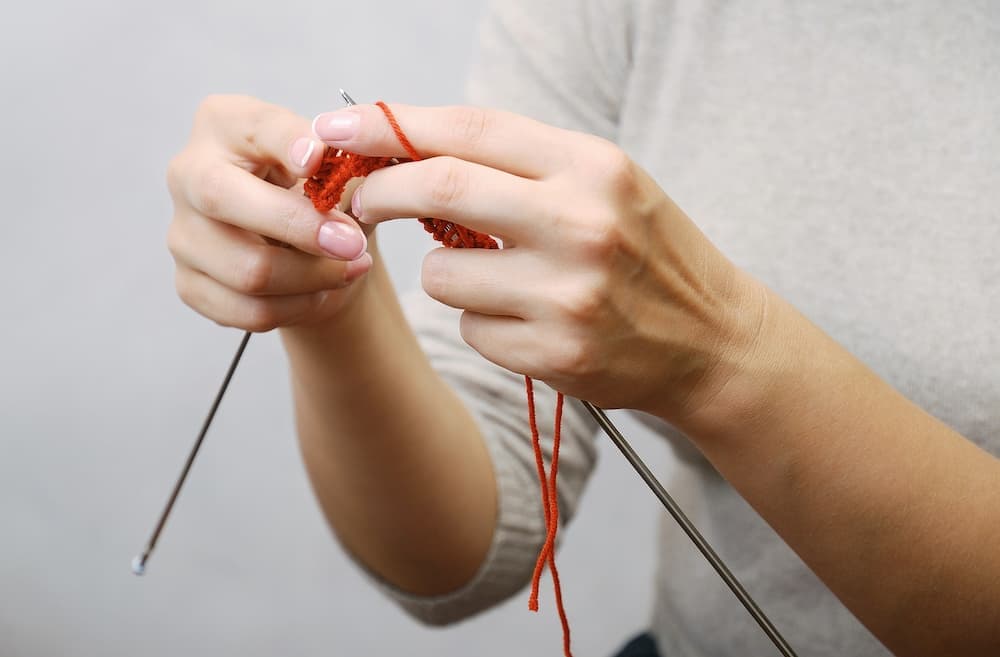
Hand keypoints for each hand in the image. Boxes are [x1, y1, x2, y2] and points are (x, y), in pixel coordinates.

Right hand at [166, 95, 372, 331]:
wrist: (312, 245)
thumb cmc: (321, 191)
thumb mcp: (336, 163)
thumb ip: (337, 156)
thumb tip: (328, 157)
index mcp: (224, 123)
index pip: (250, 126)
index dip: (284, 141)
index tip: (318, 159)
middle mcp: (189, 173)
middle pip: (223, 199)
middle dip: (299, 227)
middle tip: (352, 243)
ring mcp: (183, 233)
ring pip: (247, 270)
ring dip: (313, 276)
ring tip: (351, 267)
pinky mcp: (190, 284)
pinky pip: (249, 310)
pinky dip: (298, 306)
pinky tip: (322, 291)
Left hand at [311, 103, 765, 420]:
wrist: (712, 338)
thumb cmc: (646, 253)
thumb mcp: (605, 184)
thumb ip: (520, 164)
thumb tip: (410, 151)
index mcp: (593, 166)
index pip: (471, 129)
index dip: (392, 126)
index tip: (340, 128)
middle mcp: (582, 224)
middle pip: (440, 189)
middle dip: (382, 193)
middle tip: (363, 202)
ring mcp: (569, 295)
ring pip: (444, 274)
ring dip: (449, 274)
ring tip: (501, 280)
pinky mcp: (556, 355)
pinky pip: (470, 330)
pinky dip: (481, 323)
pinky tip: (529, 323)